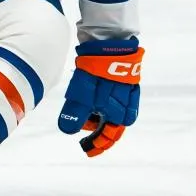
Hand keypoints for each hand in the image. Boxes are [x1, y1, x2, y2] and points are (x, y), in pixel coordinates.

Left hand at [57, 39, 142, 156]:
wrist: (110, 45)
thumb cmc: (97, 73)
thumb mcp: (83, 95)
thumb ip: (76, 114)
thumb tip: (67, 130)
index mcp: (120, 114)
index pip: (109, 137)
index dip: (97, 145)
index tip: (87, 150)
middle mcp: (127, 106)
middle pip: (112, 126)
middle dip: (98, 132)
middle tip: (84, 134)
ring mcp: (127, 93)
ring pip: (113, 112)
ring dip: (99, 117)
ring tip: (85, 114)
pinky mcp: (125, 80)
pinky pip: (115, 99)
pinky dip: (103, 103)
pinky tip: (92, 99)